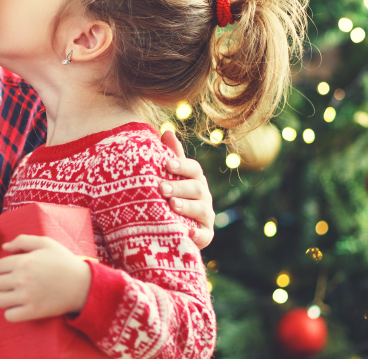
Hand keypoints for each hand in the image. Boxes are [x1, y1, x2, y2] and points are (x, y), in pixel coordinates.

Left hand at [0, 235, 91, 321]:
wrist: (83, 285)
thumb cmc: (65, 262)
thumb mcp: (46, 243)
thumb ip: (23, 241)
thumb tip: (5, 247)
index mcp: (24, 261)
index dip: (5, 268)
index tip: (14, 271)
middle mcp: (22, 279)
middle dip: (3, 283)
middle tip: (15, 284)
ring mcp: (27, 297)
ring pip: (0, 301)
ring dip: (6, 299)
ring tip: (17, 296)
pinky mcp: (33, 312)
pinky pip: (9, 316)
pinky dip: (12, 313)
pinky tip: (21, 307)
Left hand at [159, 129, 214, 248]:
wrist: (173, 227)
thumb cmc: (170, 196)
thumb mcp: (170, 176)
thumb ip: (171, 156)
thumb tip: (167, 131)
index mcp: (195, 179)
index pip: (193, 169)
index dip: (182, 165)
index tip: (167, 164)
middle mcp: (203, 196)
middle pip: (196, 188)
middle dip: (179, 187)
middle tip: (161, 187)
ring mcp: (206, 216)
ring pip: (202, 210)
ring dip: (187, 207)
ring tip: (172, 205)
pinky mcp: (205, 235)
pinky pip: (204, 235)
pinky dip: (197, 234)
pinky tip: (188, 231)